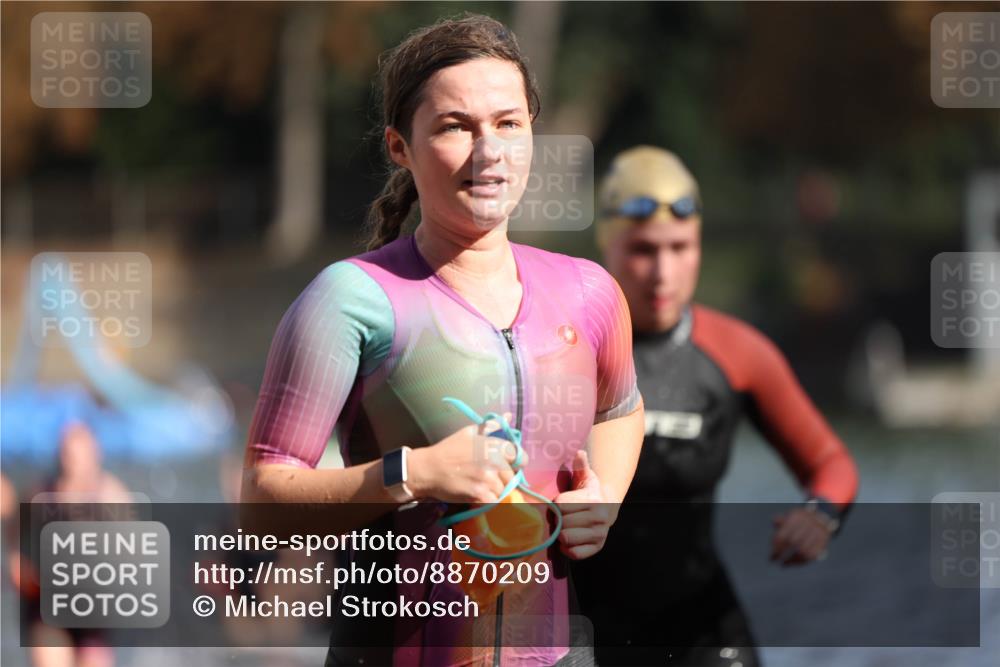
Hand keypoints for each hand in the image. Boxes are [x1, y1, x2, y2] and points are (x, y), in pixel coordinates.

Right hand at [407, 415, 522, 504]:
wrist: (428, 469)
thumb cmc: (448, 449)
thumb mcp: (469, 432)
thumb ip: (491, 426)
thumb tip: (508, 416)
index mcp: (492, 445)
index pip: (518, 456)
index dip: (517, 462)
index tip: (511, 465)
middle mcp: (492, 461)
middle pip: (511, 476)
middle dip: (504, 479)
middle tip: (492, 478)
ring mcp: (486, 479)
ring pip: (503, 490)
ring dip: (496, 491)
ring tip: (483, 487)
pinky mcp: (478, 494)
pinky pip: (494, 501)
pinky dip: (489, 501)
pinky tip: (480, 496)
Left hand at [554, 450, 613, 559]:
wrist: (606, 507)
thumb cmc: (588, 491)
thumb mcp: (585, 476)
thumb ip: (580, 465)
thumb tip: (579, 453)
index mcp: (593, 500)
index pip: (560, 505)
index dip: (555, 504)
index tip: (558, 503)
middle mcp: (599, 518)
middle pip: (561, 523)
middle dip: (556, 520)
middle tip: (560, 516)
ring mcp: (599, 534)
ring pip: (565, 538)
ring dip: (560, 534)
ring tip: (564, 526)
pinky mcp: (596, 548)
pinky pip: (573, 553)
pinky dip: (566, 548)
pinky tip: (569, 538)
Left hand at [770, 508, 833, 565]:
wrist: (823, 517)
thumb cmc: (801, 519)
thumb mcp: (791, 515)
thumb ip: (781, 520)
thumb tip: (774, 522)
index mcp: (798, 516)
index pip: (784, 534)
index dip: (776, 546)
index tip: (771, 555)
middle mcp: (809, 523)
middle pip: (793, 542)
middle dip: (782, 553)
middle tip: (775, 559)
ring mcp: (818, 533)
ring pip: (803, 551)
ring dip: (792, 560)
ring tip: (783, 564)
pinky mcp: (824, 541)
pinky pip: (812, 555)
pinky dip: (801, 562)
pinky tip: (793, 563)